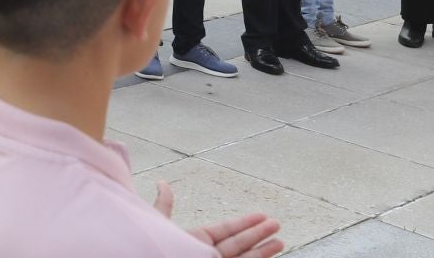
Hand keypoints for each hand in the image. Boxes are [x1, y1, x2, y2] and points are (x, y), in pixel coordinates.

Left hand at [156, 184, 283, 255]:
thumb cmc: (153, 246)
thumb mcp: (159, 223)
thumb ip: (164, 205)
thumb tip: (162, 182)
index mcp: (194, 240)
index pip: (225, 230)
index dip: (244, 222)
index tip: (261, 215)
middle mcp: (206, 254)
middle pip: (239, 243)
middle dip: (258, 234)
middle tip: (277, 224)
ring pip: (244, 257)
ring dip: (263, 250)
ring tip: (280, 241)